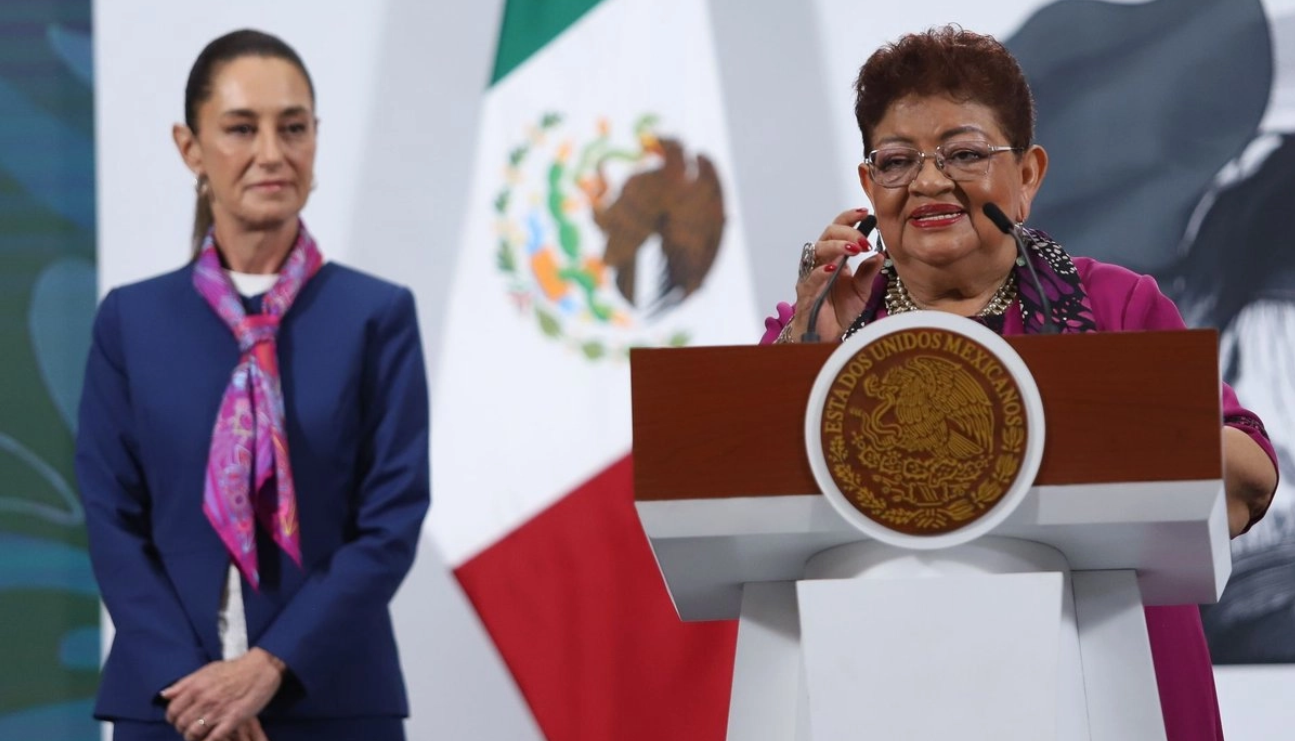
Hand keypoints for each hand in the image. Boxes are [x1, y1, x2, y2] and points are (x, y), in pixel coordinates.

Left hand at [161, 648, 285, 740]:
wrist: (261, 668)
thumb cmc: (235, 668)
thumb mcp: (207, 670)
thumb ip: (184, 683)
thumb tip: (164, 694)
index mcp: (196, 687)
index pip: (172, 711)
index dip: (172, 718)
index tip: (178, 719)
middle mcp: (204, 700)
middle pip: (182, 724)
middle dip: (183, 728)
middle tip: (191, 727)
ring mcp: (218, 711)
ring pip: (194, 734)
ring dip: (194, 737)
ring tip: (200, 735)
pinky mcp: (233, 720)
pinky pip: (213, 738)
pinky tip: (211, 738)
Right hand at [789, 207, 882, 341]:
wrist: (825, 336)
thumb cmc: (838, 312)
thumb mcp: (861, 292)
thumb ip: (868, 274)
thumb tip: (880, 255)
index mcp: (835, 259)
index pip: (838, 230)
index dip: (849, 219)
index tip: (865, 212)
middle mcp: (821, 263)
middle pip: (827, 235)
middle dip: (846, 232)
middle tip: (864, 240)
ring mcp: (811, 277)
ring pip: (817, 251)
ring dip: (836, 246)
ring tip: (854, 248)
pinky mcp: (805, 294)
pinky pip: (810, 278)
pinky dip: (820, 271)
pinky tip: (833, 268)